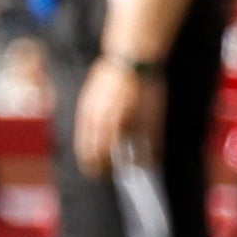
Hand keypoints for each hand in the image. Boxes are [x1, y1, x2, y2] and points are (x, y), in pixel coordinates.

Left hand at [72, 50, 157, 176]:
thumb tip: (90, 135)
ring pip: (127, 157)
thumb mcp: (90, 97)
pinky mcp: (149, 122)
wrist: (131, 61)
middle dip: (104, 170)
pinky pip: (150, 148)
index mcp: (90, 117)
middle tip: (106, 175)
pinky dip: (148, 158)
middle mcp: (107, 124)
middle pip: (103, 157)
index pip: (87, 150)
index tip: (92, 171)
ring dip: (127, 165)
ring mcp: (129, 124)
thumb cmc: (108, 76)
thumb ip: (89, 118)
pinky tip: (147, 162)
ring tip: (129, 169)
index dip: (90, 164)